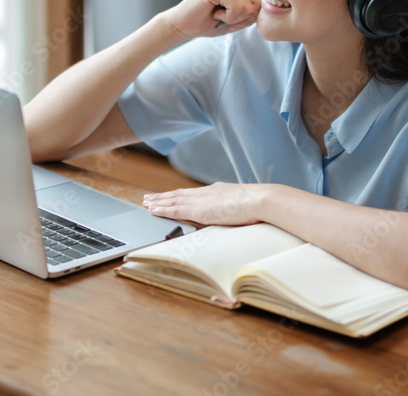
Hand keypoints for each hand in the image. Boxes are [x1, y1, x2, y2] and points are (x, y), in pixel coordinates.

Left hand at [143, 183, 263, 225]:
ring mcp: (202, 200)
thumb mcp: (244, 207)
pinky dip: (163, 209)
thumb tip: (238, 216)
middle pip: (179, 194)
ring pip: (173, 200)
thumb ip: (236, 210)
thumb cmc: (259, 205)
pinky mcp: (199, 209)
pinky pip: (175, 209)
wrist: (262, 200)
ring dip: (158, 201)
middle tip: (149, 198)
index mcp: (217, 191)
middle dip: (163, 196)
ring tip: (146, 202)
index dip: (179, 195)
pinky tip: (152, 209)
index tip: (169, 195)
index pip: (193, 193)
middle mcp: (206, 192)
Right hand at [164, 0, 260, 40]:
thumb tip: (264, 8)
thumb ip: (252, 14)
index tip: (230, 16)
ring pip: (248, 7)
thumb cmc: (209, 23)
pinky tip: (214, 13)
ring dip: (233, 18)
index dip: (249, 16)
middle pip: (258, 3)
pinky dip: (227, 18)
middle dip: (243, 17)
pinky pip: (237, 8)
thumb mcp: (236, 21)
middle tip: (224, 16)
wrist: (182, 26)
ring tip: (217, 14)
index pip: (262, 0)